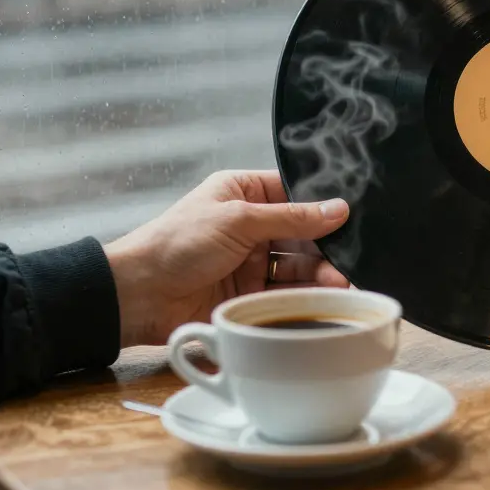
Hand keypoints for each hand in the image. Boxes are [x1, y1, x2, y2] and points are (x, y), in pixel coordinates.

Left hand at [105, 170, 351, 346]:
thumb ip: (292, 217)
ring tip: (339, 283)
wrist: (139, 296)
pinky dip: (305, 295)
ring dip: (319, 273)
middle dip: (325, 246)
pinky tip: (323, 297)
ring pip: (297, 265)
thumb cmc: (178, 244)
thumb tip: (339, 209)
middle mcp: (249, 225)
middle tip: (348, 259)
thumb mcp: (239, 220)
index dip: (321, 205)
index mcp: (242, 193)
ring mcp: (250, 261)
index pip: (293, 194)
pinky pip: (285, 292)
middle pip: (301, 233)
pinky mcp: (249, 294)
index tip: (351, 217)